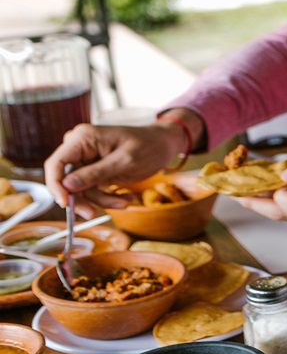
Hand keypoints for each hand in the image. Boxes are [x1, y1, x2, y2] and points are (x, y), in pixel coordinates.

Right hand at [43, 121, 187, 218]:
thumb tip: (67, 185)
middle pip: (66, 181)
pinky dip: (107, 198)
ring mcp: (86, 160)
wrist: (164, 146)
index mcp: (83, 139)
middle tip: (94, 214)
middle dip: (82, 199)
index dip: (56, 185)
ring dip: (101, 200)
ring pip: (80, 190)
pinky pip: (92, 191)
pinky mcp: (94, 171)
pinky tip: (125, 198)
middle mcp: (79, 148)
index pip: (56, 163)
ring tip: (125, 202)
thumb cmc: (149, 147)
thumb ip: (95, 173)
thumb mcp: (125, 161)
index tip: (65, 204)